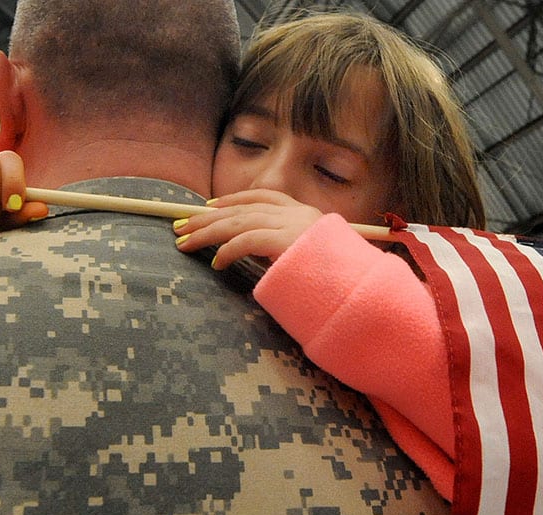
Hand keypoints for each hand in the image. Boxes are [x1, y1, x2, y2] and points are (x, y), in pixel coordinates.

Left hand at [172, 189, 323, 269]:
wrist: (361, 290)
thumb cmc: (337, 281)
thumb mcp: (308, 257)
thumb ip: (283, 249)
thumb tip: (253, 251)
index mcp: (306, 214)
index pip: (263, 197)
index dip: (232, 200)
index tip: (208, 207)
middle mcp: (300, 214)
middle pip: (243, 209)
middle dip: (208, 218)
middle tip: (181, 227)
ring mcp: (295, 226)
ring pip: (240, 221)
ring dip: (208, 233)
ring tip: (185, 244)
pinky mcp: (288, 242)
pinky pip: (248, 240)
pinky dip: (228, 250)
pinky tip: (215, 262)